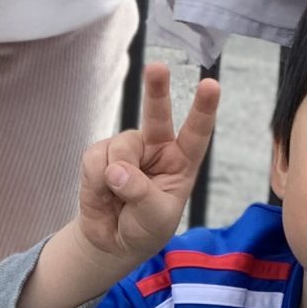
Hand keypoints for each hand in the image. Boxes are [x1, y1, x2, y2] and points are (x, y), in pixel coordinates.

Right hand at [76, 63, 220, 264]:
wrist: (112, 241)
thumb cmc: (145, 227)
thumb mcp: (154, 217)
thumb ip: (139, 192)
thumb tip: (115, 169)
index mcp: (181, 161)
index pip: (196, 132)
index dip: (204, 108)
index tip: (211, 84)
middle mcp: (156, 148)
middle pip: (157, 113)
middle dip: (157, 89)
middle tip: (157, 67)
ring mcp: (128, 149)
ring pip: (121, 146)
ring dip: (116, 174)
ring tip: (117, 197)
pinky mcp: (100, 154)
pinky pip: (95, 158)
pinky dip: (95, 180)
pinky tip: (102, 194)